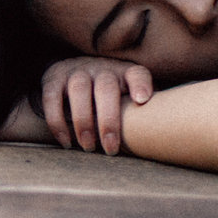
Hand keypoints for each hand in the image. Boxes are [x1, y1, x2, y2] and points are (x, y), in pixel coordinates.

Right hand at [38, 57, 154, 153]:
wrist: (71, 73)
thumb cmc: (109, 96)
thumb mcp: (127, 97)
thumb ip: (144, 112)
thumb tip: (166, 135)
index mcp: (124, 73)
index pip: (137, 73)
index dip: (140, 84)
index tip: (142, 100)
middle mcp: (101, 68)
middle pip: (106, 87)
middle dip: (109, 120)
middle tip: (111, 149)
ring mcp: (76, 71)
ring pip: (80, 89)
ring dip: (83, 120)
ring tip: (88, 147)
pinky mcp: (53, 78)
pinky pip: (52, 98)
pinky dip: (57, 121)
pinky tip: (66, 142)